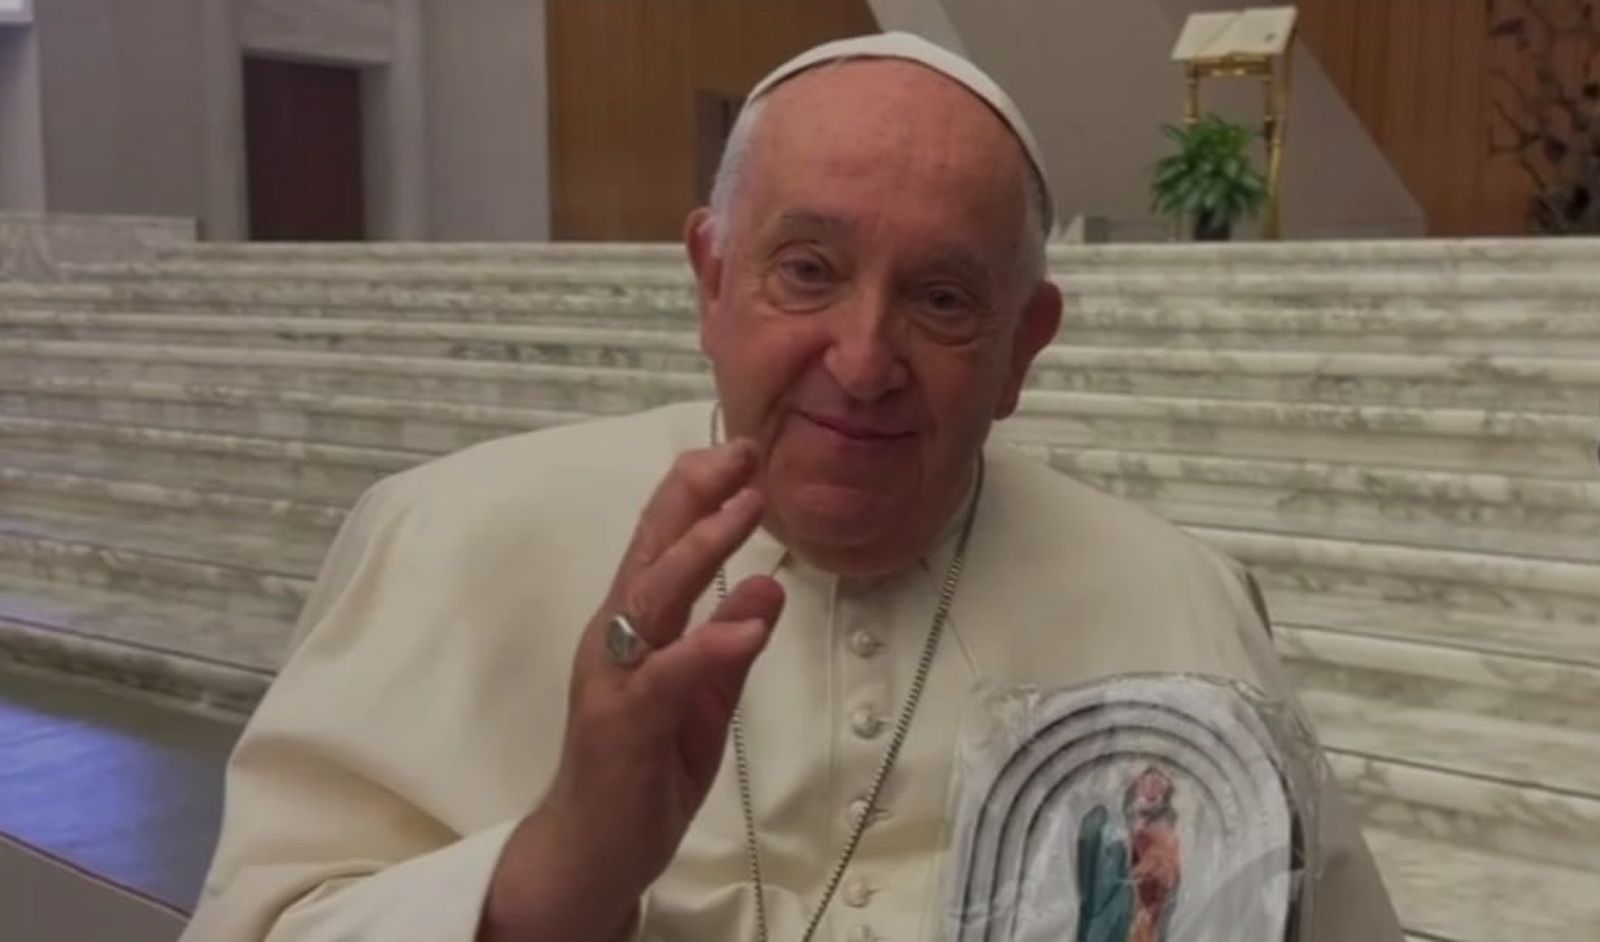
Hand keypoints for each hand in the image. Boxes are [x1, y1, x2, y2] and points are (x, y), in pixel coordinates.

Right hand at [480, 439, 785, 940]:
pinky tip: (746, 623)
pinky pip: (667, 675)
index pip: (662, 541)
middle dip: (696, 493)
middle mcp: (616, 636)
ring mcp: (615, 676)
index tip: (741, 449)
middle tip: (743, 449)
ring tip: (746, 506)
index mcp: (636, 624)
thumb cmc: (645, 767)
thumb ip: (732, 640)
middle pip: (651, 548)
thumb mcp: (705, 695)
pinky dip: (707, 645)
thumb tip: (770, 582)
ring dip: (701, 547)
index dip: (698, 491)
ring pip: (654, 595)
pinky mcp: (623, 721)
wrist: (594, 849)